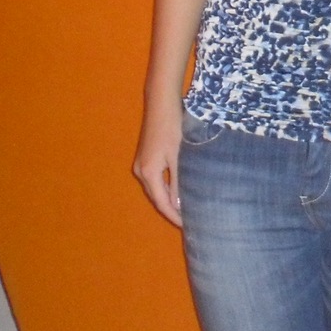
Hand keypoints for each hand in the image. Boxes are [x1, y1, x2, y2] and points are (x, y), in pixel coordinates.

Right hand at [133, 98, 183, 227]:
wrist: (161, 104)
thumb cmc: (172, 128)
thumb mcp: (179, 157)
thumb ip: (178, 182)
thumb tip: (180, 205)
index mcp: (148, 173)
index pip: (162, 203)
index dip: (175, 216)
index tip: (188, 226)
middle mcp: (140, 171)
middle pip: (157, 198)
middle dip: (171, 211)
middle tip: (190, 221)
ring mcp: (140, 165)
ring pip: (156, 189)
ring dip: (168, 200)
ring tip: (185, 210)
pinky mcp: (145, 158)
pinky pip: (155, 180)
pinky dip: (165, 189)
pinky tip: (177, 192)